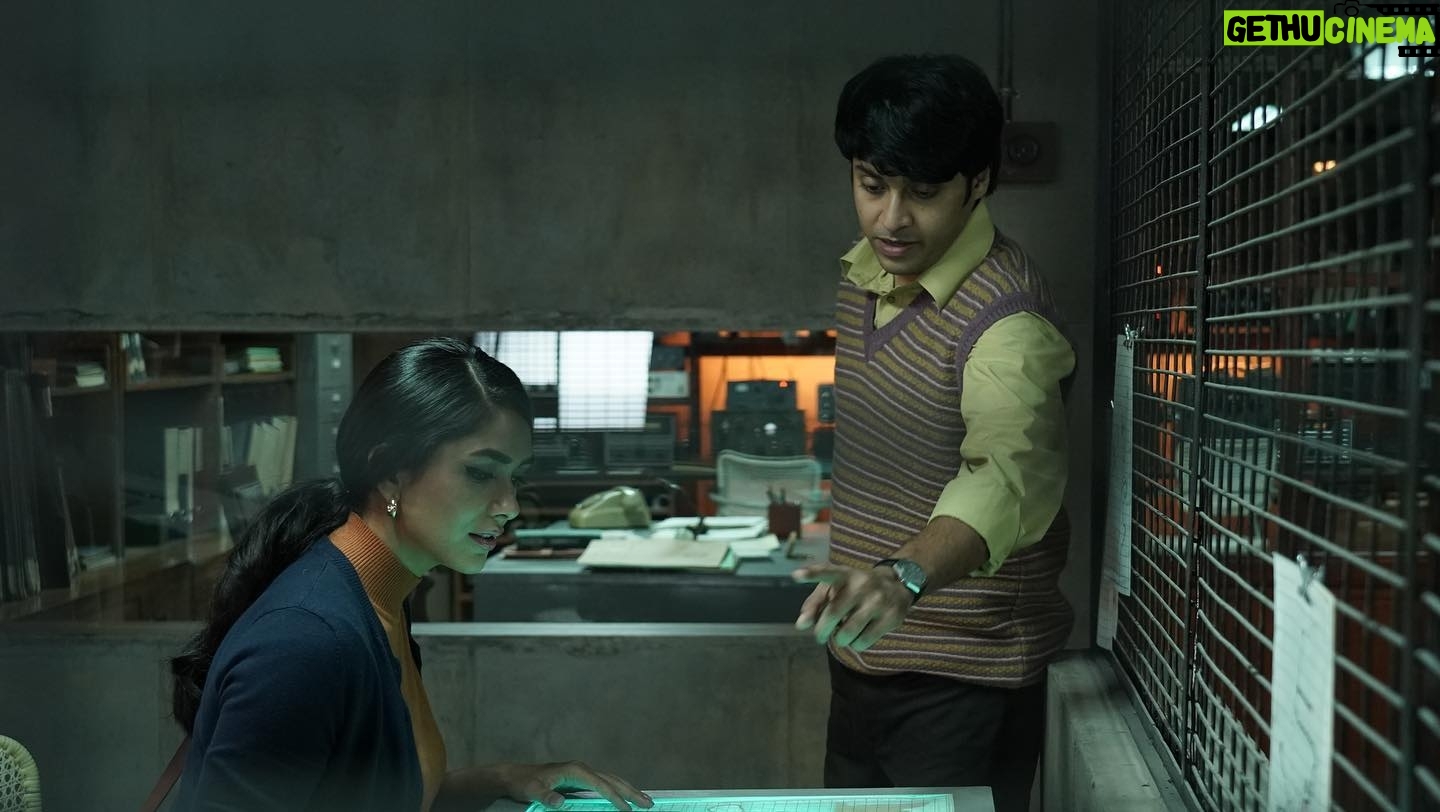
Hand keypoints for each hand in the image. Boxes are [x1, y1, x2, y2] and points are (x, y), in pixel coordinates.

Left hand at [497, 761, 653, 810]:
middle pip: (613, 780)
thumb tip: (560, 802)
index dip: (615, 798)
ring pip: (612, 780)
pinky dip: (618, 790)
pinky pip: (605, 784)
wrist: (517, 776)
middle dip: (631, 792)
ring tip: (644, 800)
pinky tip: (623, 798)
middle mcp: (583, 769)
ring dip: (628, 790)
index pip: (601, 785)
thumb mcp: (533, 791)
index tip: (628, 810)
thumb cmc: (526, 783)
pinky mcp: (581, 779)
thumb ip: (546, 797)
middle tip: (649, 804)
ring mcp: (583, 773)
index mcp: (576, 770)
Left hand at [792, 563, 911, 651]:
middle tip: (820, 637)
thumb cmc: (856, 589)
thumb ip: (815, 604)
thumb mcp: (835, 589)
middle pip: (833, 614)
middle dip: (822, 631)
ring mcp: (877, 601)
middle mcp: (861, 585)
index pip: (827, 572)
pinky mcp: (891, 617)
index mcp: (845, 574)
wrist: (896, 585)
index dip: (812, 574)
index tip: (796, 575)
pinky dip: (856, 645)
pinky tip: (858, 637)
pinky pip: (863, 641)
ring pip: (848, 633)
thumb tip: (801, 625)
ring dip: (840, 640)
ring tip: (842, 636)